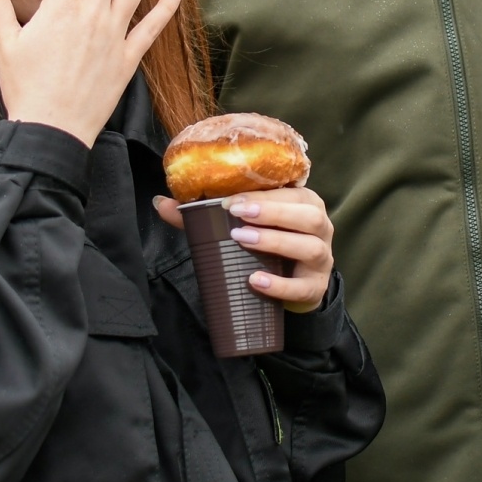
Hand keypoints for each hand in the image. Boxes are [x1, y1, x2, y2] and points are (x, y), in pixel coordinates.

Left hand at [154, 187, 334, 313]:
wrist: (296, 284)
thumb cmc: (269, 246)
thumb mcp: (245, 226)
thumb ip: (204, 216)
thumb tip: (159, 202)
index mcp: (305, 204)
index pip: (290, 194)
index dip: (264, 196)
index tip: (232, 201)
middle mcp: (320, 227)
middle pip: (308, 216)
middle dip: (274, 213)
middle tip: (238, 215)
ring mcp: (321, 258)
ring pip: (309, 247)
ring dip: (276, 242)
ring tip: (243, 239)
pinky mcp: (314, 287)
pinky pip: (302, 287)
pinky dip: (279, 284)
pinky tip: (256, 281)